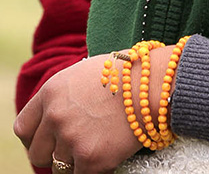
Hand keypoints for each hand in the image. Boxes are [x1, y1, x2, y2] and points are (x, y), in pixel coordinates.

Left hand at [14, 48, 175, 173]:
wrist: (155, 83)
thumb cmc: (124, 74)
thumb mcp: (83, 74)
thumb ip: (62, 97)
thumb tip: (51, 120)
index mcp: (51, 92)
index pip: (23, 128)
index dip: (35, 137)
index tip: (47, 140)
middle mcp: (56, 117)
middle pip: (37, 153)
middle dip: (54, 153)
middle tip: (74, 146)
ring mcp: (72, 140)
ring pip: (60, 168)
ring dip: (76, 160)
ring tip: (98, 142)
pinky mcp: (91, 160)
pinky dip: (94, 168)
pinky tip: (108, 151)